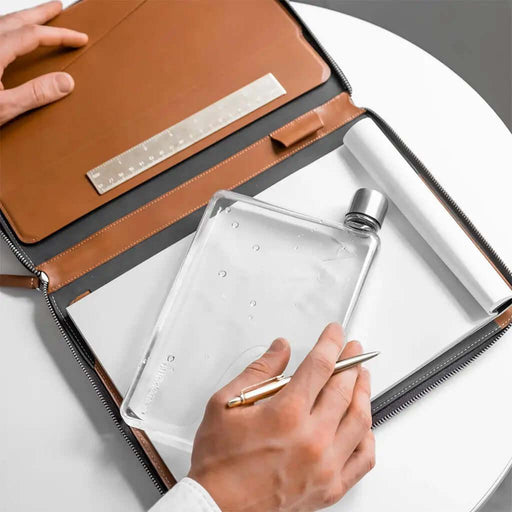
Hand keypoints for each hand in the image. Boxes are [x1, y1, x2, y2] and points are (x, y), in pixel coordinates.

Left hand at [0, 1, 87, 125]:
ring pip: (1, 23)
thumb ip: (35, 93)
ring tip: (37, 19)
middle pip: (16, 19)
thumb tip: (66, 81)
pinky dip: (6, 30)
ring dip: (23, 18)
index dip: (59, 34)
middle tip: (59, 7)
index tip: (79, 37)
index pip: (33, 35)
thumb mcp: (2, 108)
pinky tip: (7, 38)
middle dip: (40, 13)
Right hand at [189, 323, 374, 511]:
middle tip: (353, 351)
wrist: (218, 507)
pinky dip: (368, 437)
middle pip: (344, 388)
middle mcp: (311, 438)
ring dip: (363, 392)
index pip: (321, 365)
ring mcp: (325, 465)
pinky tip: (364, 425)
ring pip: (359, 420)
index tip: (335, 333)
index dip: (331, 343)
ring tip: (362, 379)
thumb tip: (280, 349)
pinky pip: (363, 459)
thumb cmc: (220, 461)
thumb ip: (258, 371)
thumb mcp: (226, 404)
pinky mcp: (330, 487)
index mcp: (286, 414)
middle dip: (351, 363)